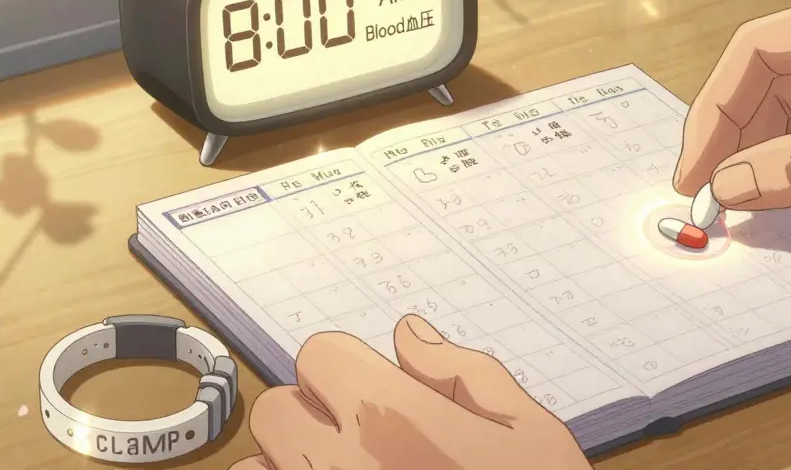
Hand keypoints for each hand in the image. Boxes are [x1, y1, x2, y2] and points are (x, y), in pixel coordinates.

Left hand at [230, 316, 590, 469]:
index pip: (320, 354)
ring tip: (350, 469)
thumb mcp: (528, 430)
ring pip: (262, 464)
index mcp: (393, 416)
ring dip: (294, 459)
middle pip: (279, 408)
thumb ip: (463, 373)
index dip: (348, 367)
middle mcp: (341, 459)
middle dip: (312, 413)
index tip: (375, 388)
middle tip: (361, 434)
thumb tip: (410, 335)